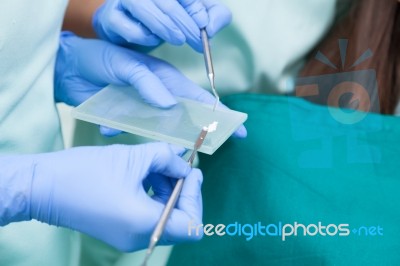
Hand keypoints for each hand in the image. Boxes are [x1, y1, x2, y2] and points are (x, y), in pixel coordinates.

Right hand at [0, 143, 202, 250]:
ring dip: (168, 189)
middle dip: (183, 190)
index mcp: (145, 225)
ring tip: (159, 163)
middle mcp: (140, 238)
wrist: (41, 186)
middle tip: (179, 164)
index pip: (192, 225)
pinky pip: (148, 215)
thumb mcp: (133, 157)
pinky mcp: (120, 229)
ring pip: (164, 216)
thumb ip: (167, 157)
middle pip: (180, 220)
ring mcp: (128, 236)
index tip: (191, 172)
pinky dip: (153, 194)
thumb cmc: (84, 172)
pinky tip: (146, 172)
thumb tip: (184, 163)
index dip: (196, 197)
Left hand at [54, 32, 246, 136]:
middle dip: (193, 136)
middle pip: (184, 120)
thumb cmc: (100, 57)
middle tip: (195, 154)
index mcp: (166, 80)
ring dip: (154, 138)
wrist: (69, 66)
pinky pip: (130, 131)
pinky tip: (104, 126)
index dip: (220, 116)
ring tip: (149, 143)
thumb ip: (147, 83)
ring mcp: (142, 109)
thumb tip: (169, 105)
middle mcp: (159, 96)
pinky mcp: (125, 118)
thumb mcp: (125, 65)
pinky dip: (119, 130)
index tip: (238, 132)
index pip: (200, 99)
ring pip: (159, 130)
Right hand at [92, 0, 231, 50]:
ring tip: (178, 40)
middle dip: (185, 23)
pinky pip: (125, 25)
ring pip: (143, 7)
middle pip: (167, 1)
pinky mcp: (110, 18)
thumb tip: (211, 26)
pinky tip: (152, 40)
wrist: (127, 30)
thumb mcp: (195, 16)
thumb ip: (213, 16)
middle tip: (197, 42)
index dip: (195, 9)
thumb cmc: (164, 20)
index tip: (204, 28)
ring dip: (164, 26)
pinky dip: (142, 35)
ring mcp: (125, 1)